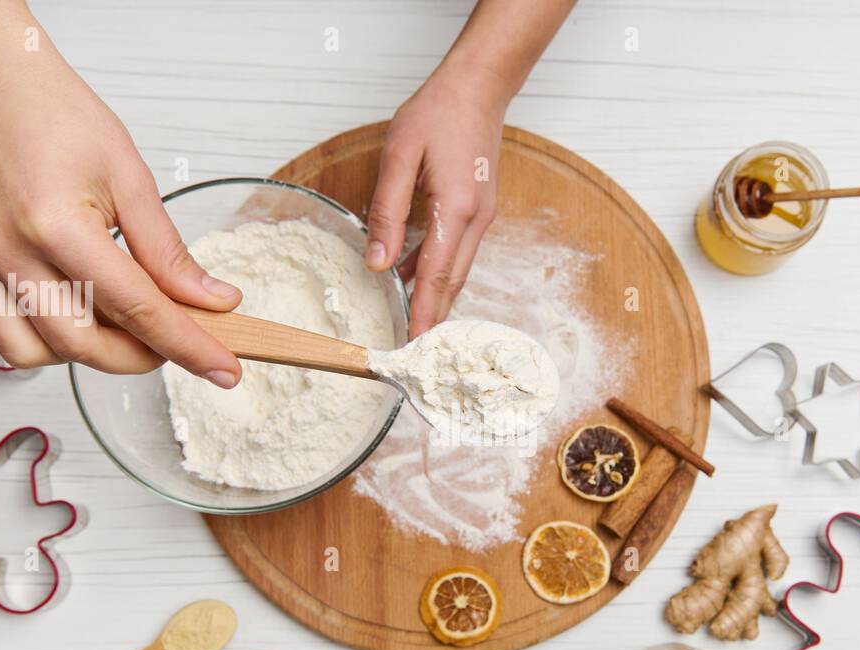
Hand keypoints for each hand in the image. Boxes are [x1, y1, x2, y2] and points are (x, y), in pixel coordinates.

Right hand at [0, 51, 242, 383]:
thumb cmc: (58, 117)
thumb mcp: (131, 179)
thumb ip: (169, 253)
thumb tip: (213, 302)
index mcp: (55, 224)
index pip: (136, 308)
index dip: (187, 345)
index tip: (224, 370)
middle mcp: (6, 251)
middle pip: (83, 345)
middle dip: (140, 357)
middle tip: (174, 342)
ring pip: (36, 355)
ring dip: (89, 355)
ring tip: (119, 322)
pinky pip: (0, 338)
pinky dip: (43, 345)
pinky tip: (74, 316)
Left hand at [364, 67, 504, 336]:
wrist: (479, 86)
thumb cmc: (438, 112)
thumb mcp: (399, 156)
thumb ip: (387, 211)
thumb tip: (377, 263)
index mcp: (457, 210)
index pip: (438, 277)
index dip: (424, 316)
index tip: (413, 348)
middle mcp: (476, 220)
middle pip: (453, 283)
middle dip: (433, 319)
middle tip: (412, 352)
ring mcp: (481, 216)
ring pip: (457, 270)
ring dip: (436, 298)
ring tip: (412, 325)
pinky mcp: (478, 209)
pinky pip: (457, 251)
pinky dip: (438, 271)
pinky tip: (414, 277)